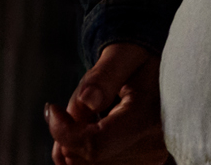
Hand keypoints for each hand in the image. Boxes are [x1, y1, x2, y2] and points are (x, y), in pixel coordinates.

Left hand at [46, 44, 160, 164]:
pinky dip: (82, 159)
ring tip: (88, 121)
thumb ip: (104, 75)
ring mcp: (149, 161)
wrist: (156, 74)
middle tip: (77, 110)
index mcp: (148, 116)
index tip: (54, 110)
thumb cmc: (135, 63)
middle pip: (88, 160)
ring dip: (75, 148)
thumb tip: (89, 100)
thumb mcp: (121, 56)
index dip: (65, 133)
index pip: (96, 145)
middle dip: (70, 138)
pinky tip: (87, 139)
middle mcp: (154, 145)